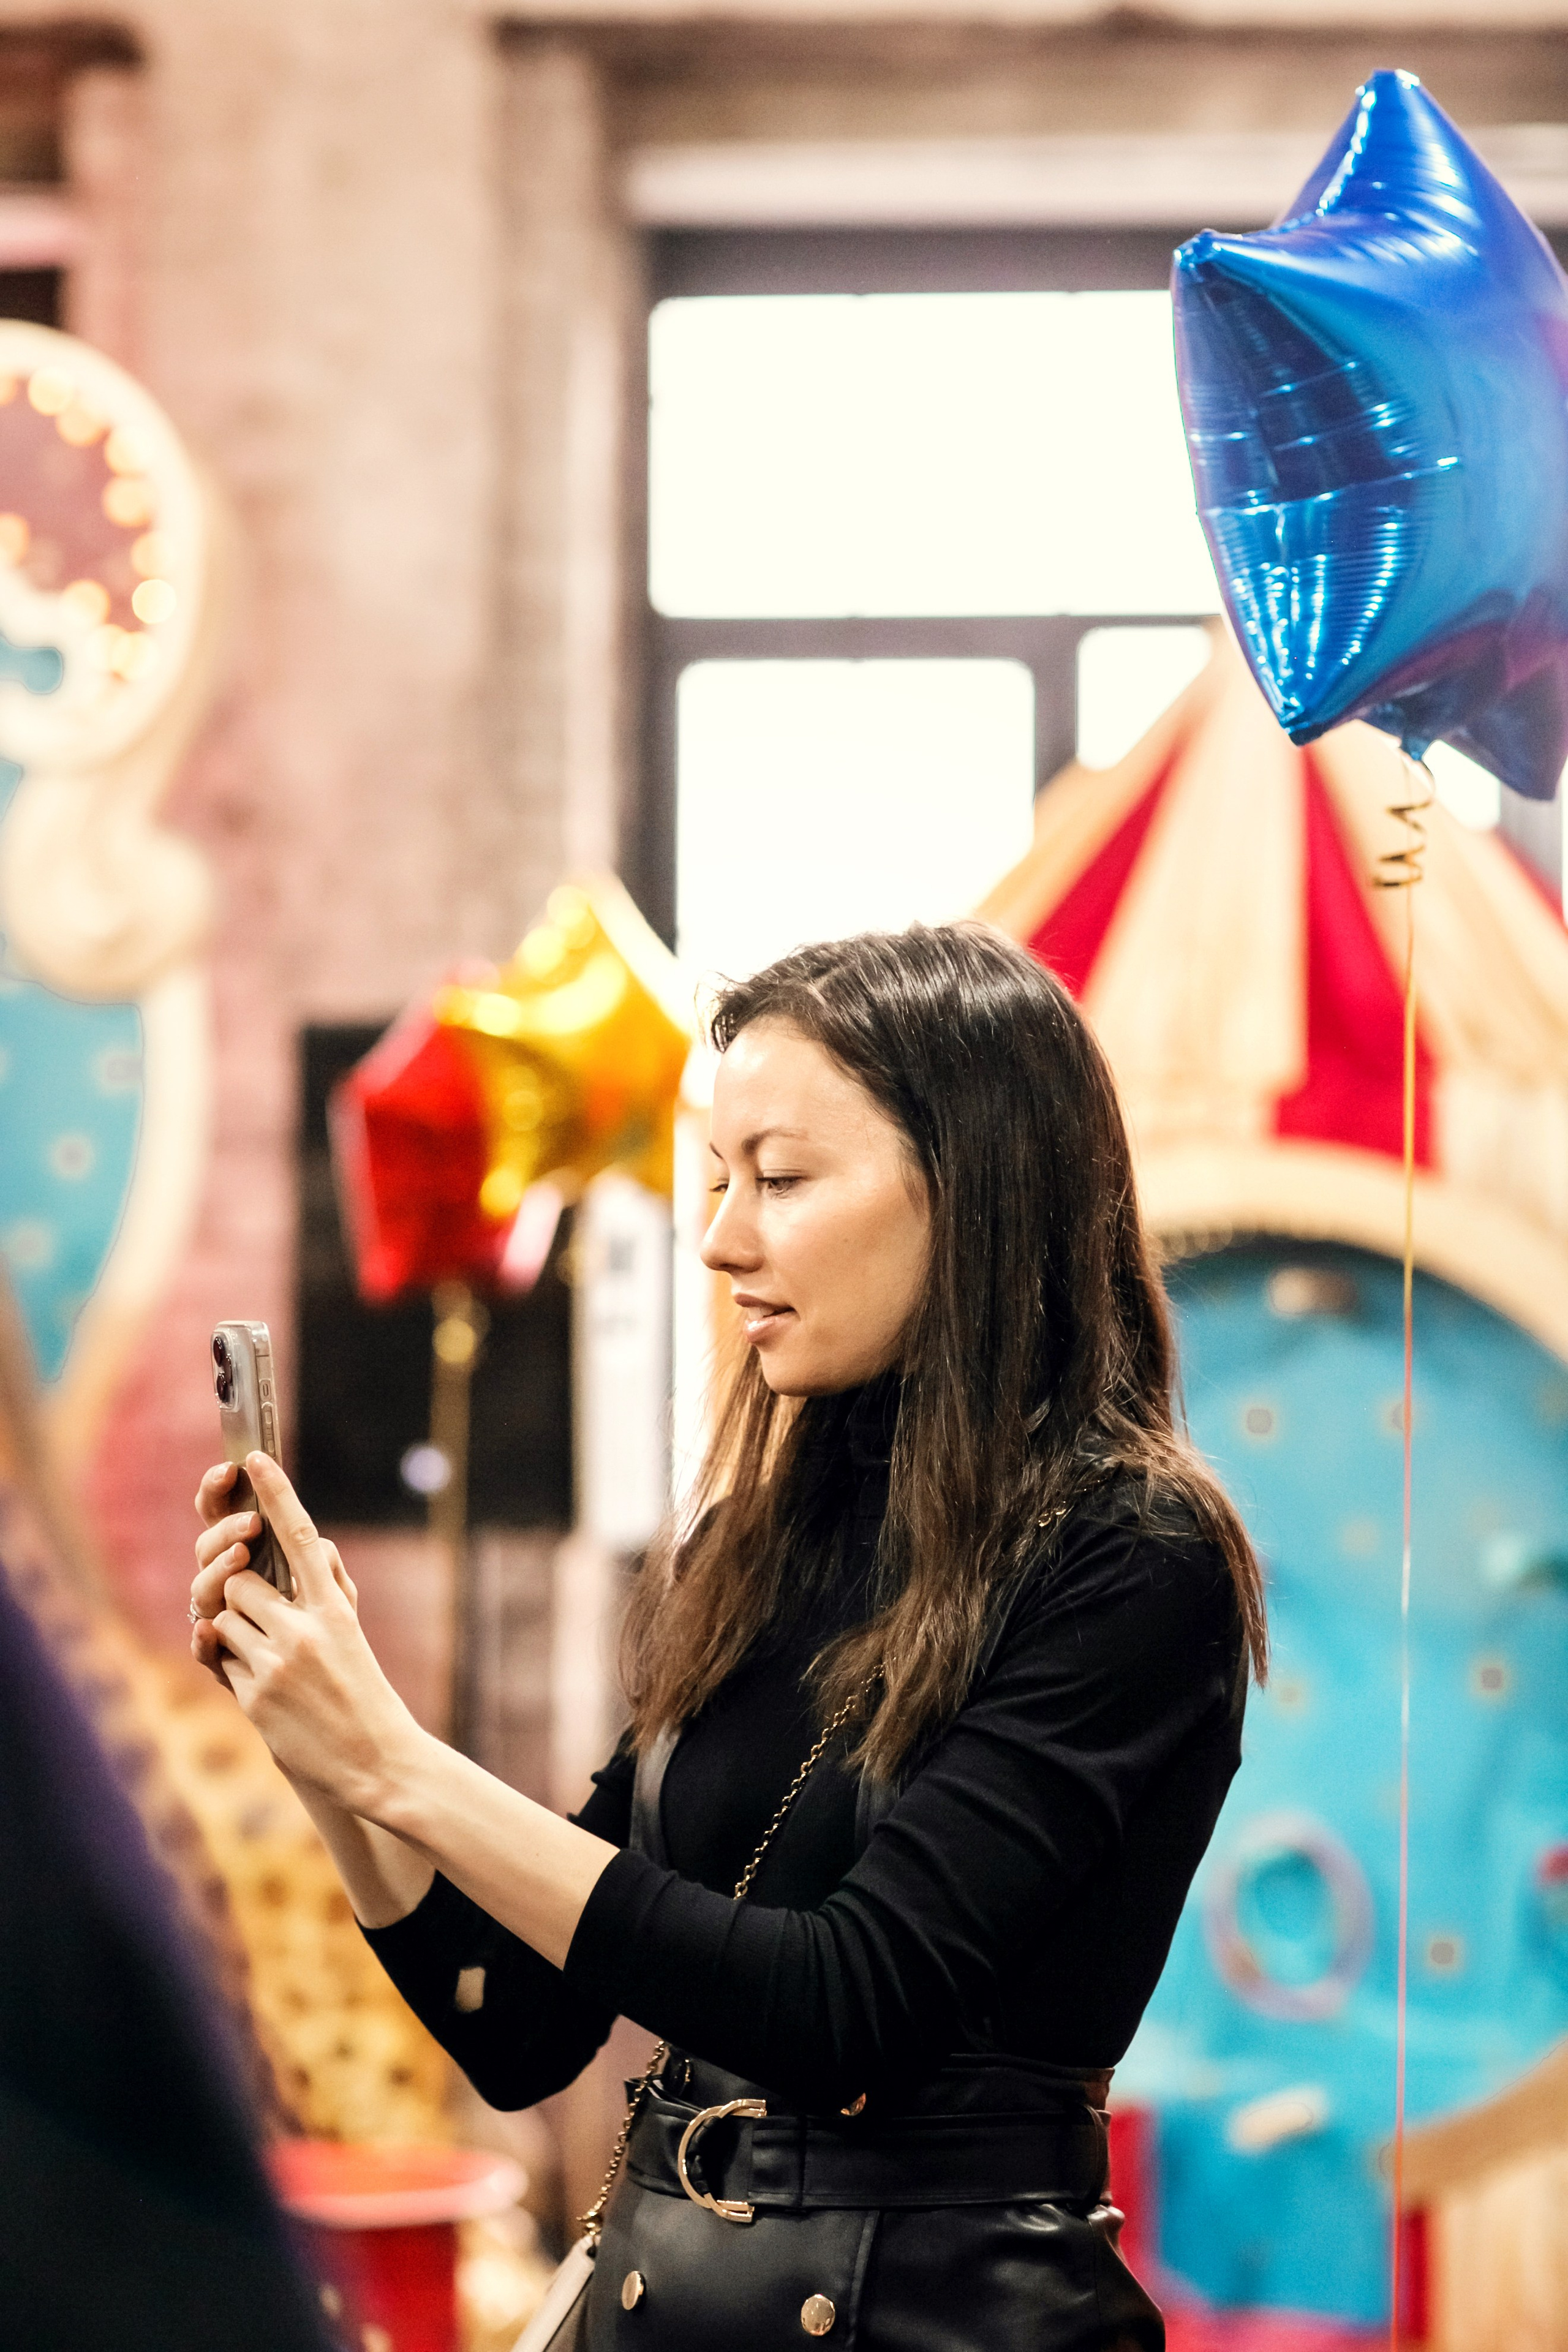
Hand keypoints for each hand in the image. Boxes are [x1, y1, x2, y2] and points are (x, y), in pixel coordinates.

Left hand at [198, 1453, 418, 1808]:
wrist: (375, 1760)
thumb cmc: (362, 1689)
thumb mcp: (351, 1631)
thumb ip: (331, 1585)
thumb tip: (316, 1545)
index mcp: (333, 1607)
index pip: (301, 1536)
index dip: (276, 1494)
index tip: (255, 1459)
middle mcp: (305, 1629)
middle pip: (238, 1581)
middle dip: (239, 1593)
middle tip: (261, 1616)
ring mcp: (277, 1663)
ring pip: (221, 1617)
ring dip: (232, 1632)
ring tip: (267, 1658)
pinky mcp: (254, 1696)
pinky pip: (217, 1657)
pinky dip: (229, 1664)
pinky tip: (263, 1686)